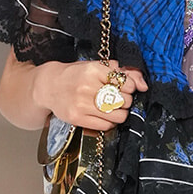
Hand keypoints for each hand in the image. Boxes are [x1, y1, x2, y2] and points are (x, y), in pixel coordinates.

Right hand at [32, 60, 147, 132]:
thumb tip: (143, 85)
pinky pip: (106, 126)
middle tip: (117, 98)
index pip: (126, 83)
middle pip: (124, 100)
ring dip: (119, 114)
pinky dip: (109, 123)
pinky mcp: (77, 118)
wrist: (49, 86)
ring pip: (117, 116)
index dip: (130, 88)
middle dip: (125, 101)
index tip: (124, 88)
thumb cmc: (76, 76)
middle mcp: (87, 86)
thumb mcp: (97, 67)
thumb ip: (122, 72)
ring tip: (111, 108)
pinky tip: (103, 115)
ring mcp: (81, 104)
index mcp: (93, 69)